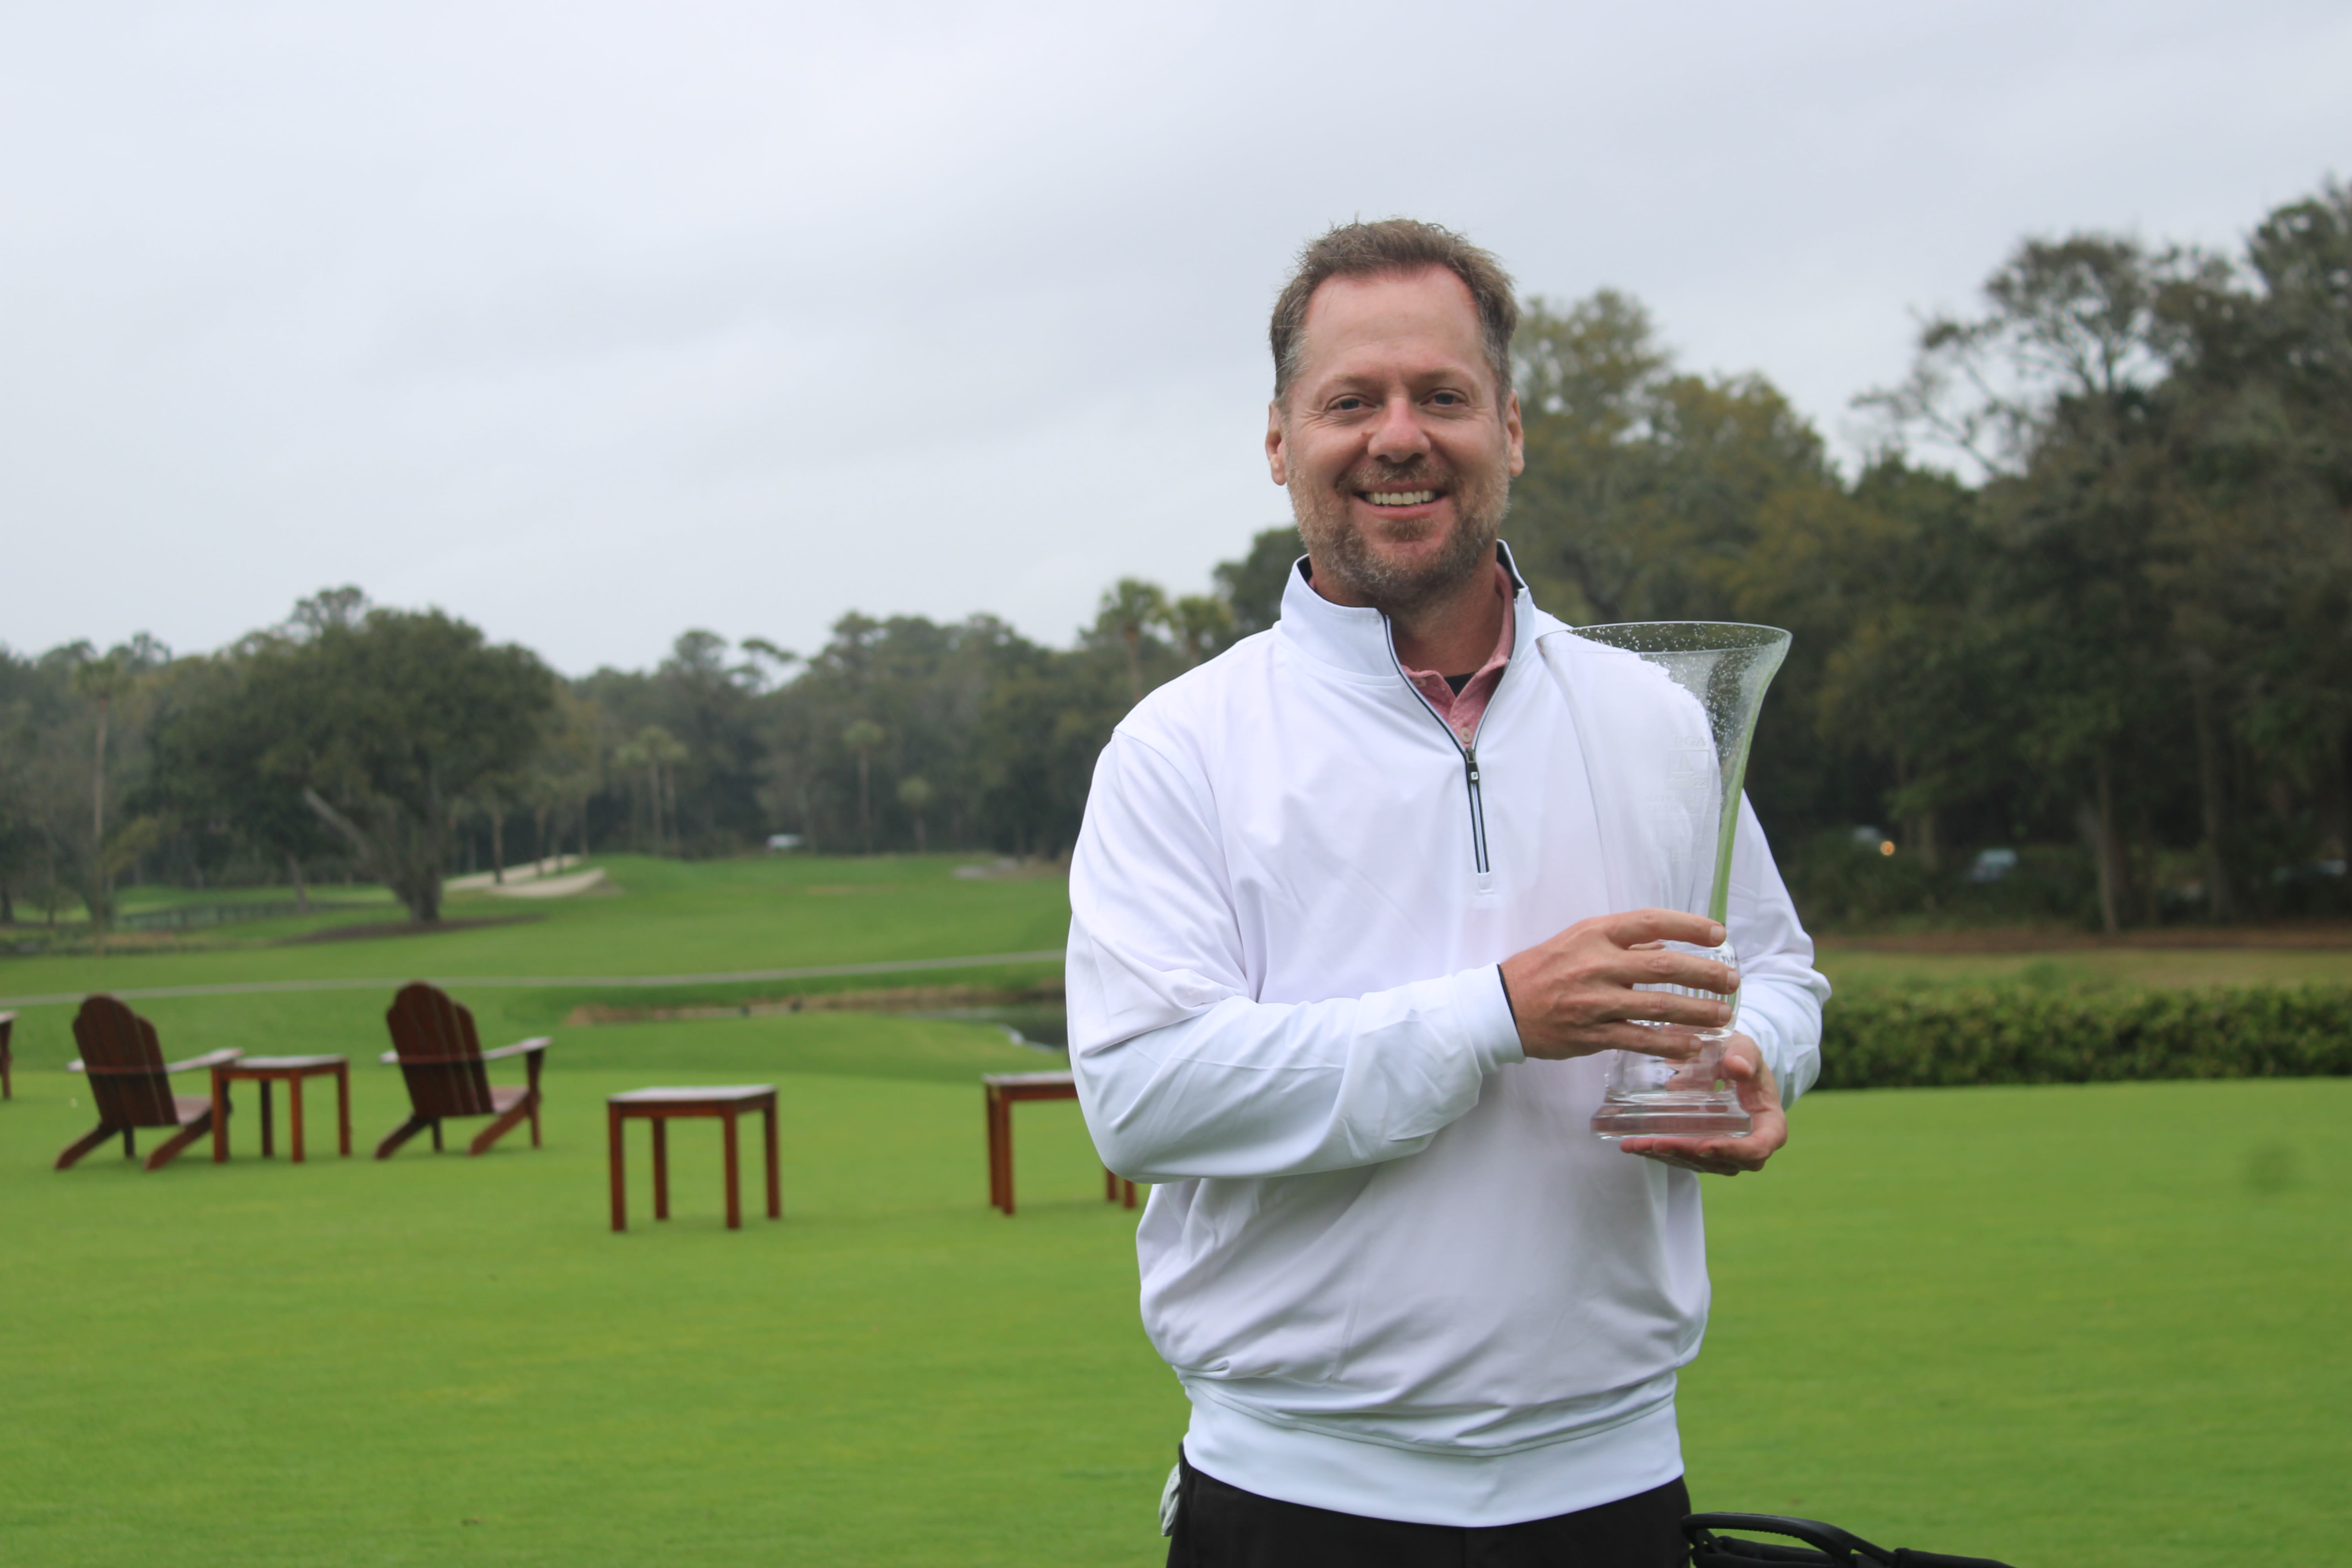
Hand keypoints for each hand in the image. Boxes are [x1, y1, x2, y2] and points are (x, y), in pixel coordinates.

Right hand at [1498, 909, 1736, 1060]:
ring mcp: (1594, 1001)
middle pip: (1664, 965)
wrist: (1501, 1006)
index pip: (1651, 922)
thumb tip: (1663, 944)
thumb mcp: (1577, 941)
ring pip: (1658, 1005)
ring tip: (1724, 1015)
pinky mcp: (1591, 1034)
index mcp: (1594, 934)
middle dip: (1705, 974)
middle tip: (1732, 981)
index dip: (1690, 926)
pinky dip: (1670, 1043)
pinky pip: (1639, 1038)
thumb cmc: (1541, 969)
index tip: (1719, 935)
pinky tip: (1693, 1046)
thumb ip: (1622, 942)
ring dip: (1698, 1011)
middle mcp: (1597, 964)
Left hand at [1619, 1035, 1784, 1174]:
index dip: (1732, 1151)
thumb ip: (1744, 1055)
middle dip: (1687, 1153)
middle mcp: (1749, 1146)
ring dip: (1667, 1155)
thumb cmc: (1740, 1056)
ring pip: (1697, 1162)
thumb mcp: (1745, 1048)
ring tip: (1636, 1144)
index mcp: (1769, 1125)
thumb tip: (1738, 1067)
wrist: (1728, 1063)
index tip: (1704, 1145)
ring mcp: (1725, 1151)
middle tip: (1657, 1144)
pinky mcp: (1704, 1149)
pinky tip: (1632, 1144)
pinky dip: (1658, 1151)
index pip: (1758, 1148)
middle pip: (1722, 1160)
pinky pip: (1683, 1156)